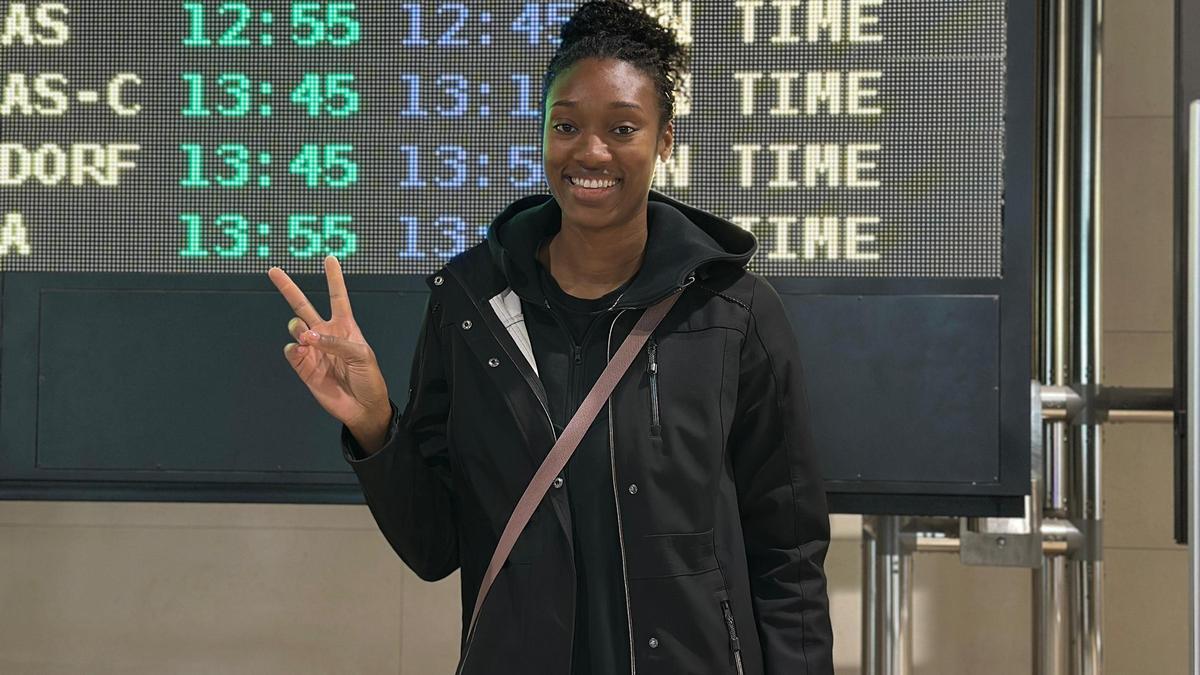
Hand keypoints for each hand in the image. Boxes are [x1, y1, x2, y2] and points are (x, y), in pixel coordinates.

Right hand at [268, 256, 389, 432]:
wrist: (362, 408)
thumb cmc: (369, 379)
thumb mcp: (361, 355)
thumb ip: (335, 342)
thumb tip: (308, 336)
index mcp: (345, 326)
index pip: (337, 297)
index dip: (334, 278)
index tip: (330, 259)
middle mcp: (326, 334)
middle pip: (303, 306)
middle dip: (288, 288)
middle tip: (273, 271)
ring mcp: (313, 350)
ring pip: (295, 327)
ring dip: (298, 328)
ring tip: (307, 338)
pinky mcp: (304, 367)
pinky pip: (292, 351)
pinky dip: (294, 349)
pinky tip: (302, 351)